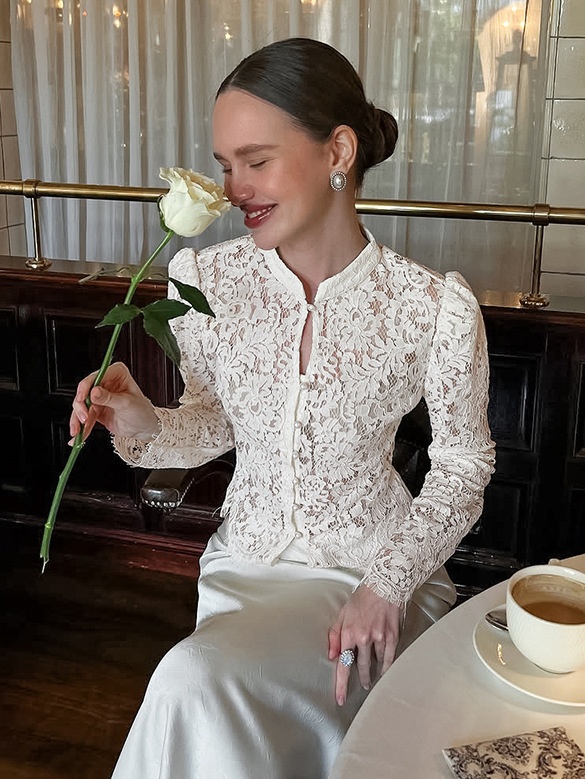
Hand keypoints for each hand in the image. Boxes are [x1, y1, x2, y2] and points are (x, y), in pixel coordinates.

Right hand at [69, 361, 159, 441]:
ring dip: (78, 419)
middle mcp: (106, 383)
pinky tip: (78, 435)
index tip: (82, 399)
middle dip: (81, 407)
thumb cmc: (142, 412)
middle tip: (83, 419)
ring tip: (78, 431)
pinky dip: (81, 427)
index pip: (96, 377)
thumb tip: (94, 392)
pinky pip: (84, 417)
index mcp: (116, 373)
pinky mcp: (96, 410)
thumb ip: (109, 398)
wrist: (144, 428)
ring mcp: (99, 397)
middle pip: (85, 391)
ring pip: (82, 406)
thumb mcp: (127, 404)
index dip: (86, 387)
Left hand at [328, 584, 401, 705]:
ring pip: (376, 663)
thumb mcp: (342, 614)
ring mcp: (379, 638)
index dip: (341, 684)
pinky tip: (385, 672)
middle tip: (362, 686)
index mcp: (349, 633)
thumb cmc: (362, 598)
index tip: (340, 698)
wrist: (384, 585)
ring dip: (373, 673)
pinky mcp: (392, 636)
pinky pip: (389, 657)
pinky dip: (387, 667)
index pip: (343, 665)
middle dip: (362, 679)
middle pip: (362, 667)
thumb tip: (332, 656)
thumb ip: (335, 635)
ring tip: (371, 679)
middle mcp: (363, 638)